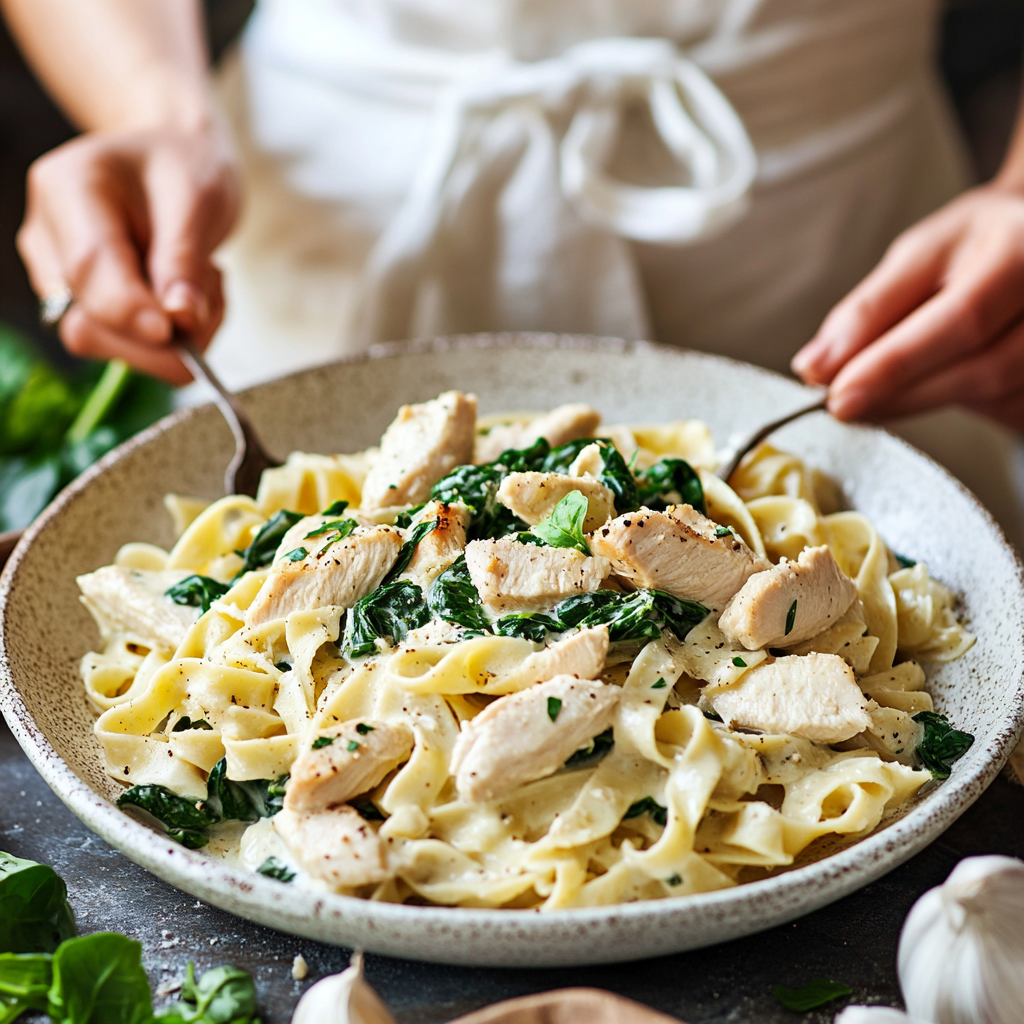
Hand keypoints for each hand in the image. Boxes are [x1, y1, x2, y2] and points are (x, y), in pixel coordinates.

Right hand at [17, 125, 240, 383]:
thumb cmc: (185, 166)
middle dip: (158, 339)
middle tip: (211, 303)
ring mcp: (57, 275)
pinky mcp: (80, 304)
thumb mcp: (198, 197)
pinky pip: (121, 343)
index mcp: (68, 188)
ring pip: (103, 342)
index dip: (130, 311)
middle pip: (87, 323)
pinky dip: (168, 338)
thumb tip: (180, 320)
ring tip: (205, 286)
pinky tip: (188, 297)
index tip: (174, 331)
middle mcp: (48, 236)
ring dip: (170, 338)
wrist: (173, 160)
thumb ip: (186, 259)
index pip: (88, 268)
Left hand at [792, 183, 1023, 431]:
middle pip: (985, 368)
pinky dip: (958, 405)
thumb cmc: (974, 247)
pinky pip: (1006, 411)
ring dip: (924, 402)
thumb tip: (816, 367)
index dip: (897, 363)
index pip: (963, 317)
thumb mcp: (920, 255)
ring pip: (995, 397)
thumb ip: (869, 309)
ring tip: (879, 391)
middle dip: (903, 393)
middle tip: (843, 406)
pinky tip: (933, 385)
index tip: (838, 392)